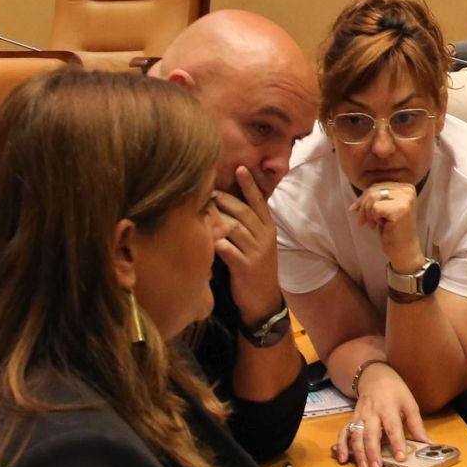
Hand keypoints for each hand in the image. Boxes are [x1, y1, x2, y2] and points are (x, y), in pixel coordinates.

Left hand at [213, 166, 284, 324]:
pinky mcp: (246, 267)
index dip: (249, 184)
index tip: (240, 167)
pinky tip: (201, 237)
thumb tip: (225, 202)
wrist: (262, 299)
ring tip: (198, 209)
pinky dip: (214, 241)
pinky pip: (227, 248)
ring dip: (215, 217)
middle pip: (242, 211)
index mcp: (268, 229)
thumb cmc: (253, 267)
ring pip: (234, 227)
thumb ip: (246, 224)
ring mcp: (256, 252)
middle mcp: (264, 237)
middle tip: (204, 190)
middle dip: (223, 199)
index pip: (259, 201)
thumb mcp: (257, 243)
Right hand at [334, 362, 428, 466]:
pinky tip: (342, 458)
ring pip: (356, 435)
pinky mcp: (351, 419)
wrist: (375, 377)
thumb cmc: (395, 391)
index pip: (393, 427)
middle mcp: (372, 413)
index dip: (397, 443)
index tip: (400, 457)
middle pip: (371, 433)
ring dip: (359, 452)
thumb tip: (427, 443)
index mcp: (389, 408)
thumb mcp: (409, 403)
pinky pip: (344, 432)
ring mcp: (359, 417)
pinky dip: (342, 446)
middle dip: (373, 452)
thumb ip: (417, 425)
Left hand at [348, 182, 425, 271]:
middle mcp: (408, 190)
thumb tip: (353, 205)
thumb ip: (373, 200)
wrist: (404, 249)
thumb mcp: (383, 209)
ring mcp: (406, 199)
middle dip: (363, 206)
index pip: (378, 185)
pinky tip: (378, 225)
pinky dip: (372, 218)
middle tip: (362, 220)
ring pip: (373, 197)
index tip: (356, 210)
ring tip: (372, 224)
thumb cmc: (393, 230)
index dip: (364, 198)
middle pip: (374, 189)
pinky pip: (375, 207)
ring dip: (367, 213)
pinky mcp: (400, 209)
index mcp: (406, 187)